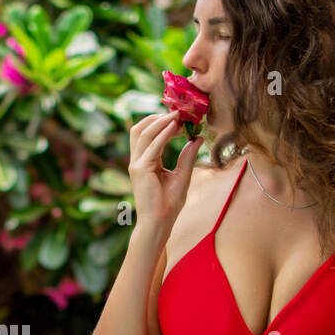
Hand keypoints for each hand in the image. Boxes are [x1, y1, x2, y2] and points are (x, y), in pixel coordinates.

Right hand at [128, 110, 202, 234]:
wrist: (160, 222)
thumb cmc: (169, 204)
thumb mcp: (182, 175)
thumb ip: (188, 156)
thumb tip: (198, 138)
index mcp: (145, 162)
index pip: (148, 135)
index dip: (161, 122)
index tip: (179, 117)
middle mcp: (137, 161)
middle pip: (139, 129)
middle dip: (156, 117)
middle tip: (177, 112)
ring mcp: (136, 165)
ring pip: (142, 133)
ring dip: (159, 122)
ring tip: (176, 116)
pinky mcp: (140, 170)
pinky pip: (152, 146)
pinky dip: (163, 134)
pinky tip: (175, 128)